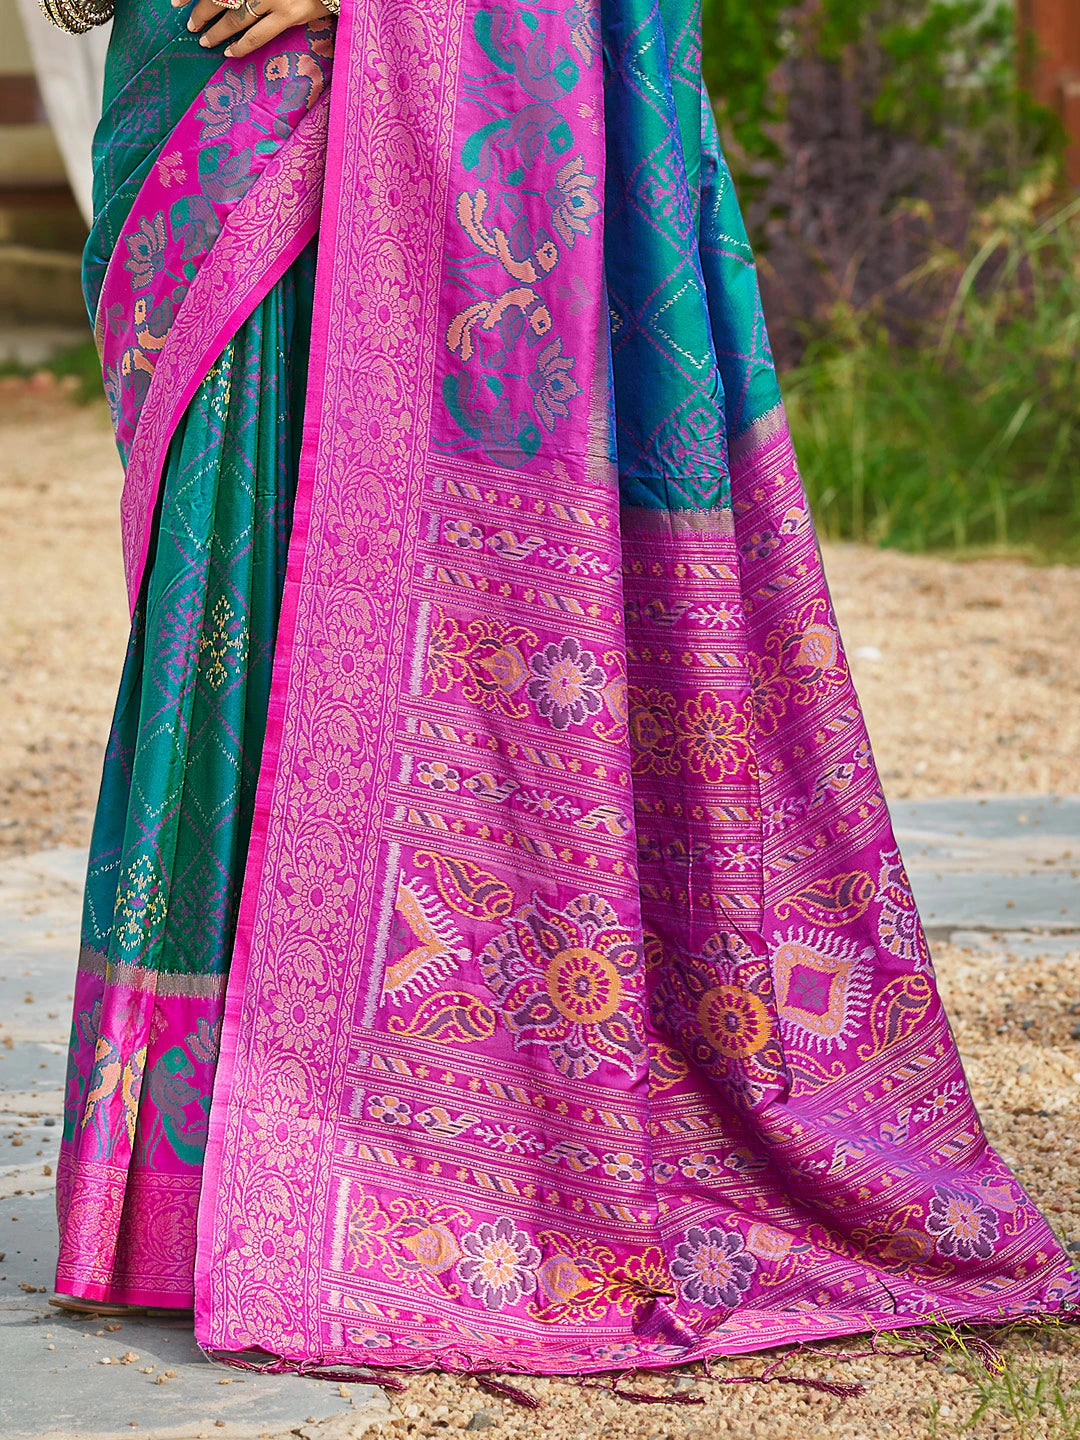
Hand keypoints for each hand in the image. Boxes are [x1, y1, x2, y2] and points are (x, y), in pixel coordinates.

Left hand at [176, 0, 332, 58]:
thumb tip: (230, 6)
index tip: (174, 1)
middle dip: (200, 11)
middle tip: (189, 23)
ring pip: (234, 16)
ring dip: (216, 31)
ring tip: (204, 39)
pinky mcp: (288, 14)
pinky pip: (257, 34)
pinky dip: (240, 45)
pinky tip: (229, 52)